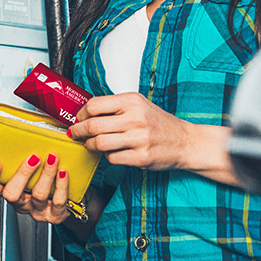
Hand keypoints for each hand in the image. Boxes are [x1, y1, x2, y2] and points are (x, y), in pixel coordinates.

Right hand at [0, 153, 71, 224]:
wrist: (70, 198)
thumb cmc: (45, 177)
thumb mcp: (30, 167)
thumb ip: (21, 155)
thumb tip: (21, 131)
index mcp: (10, 190)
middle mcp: (21, 203)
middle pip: (12, 194)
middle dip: (22, 174)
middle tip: (33, 158)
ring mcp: (37, 210)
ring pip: (38, 195)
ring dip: (46, 174)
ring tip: (52, 158)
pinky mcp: (55, 215)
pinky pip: (58, 202)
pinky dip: (61, 185)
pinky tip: (63, 172)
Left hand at [67, 93, 191, 170]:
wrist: (184, 141)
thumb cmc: (159, 123)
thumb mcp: (139, 106)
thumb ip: (115, 108)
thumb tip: (85, 114)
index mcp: (133, 101)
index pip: (95, 104)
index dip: (81, 113)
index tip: (78, 118)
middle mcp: (136, 118)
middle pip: (93, 125)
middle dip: (79, 131)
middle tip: (75, 133)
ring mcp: (139, 139)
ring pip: (100, 143)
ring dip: (90, 145)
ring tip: (91, 144)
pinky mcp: (141, 157)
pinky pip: (112, 158)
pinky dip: (108, 157)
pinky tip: (112, 152)